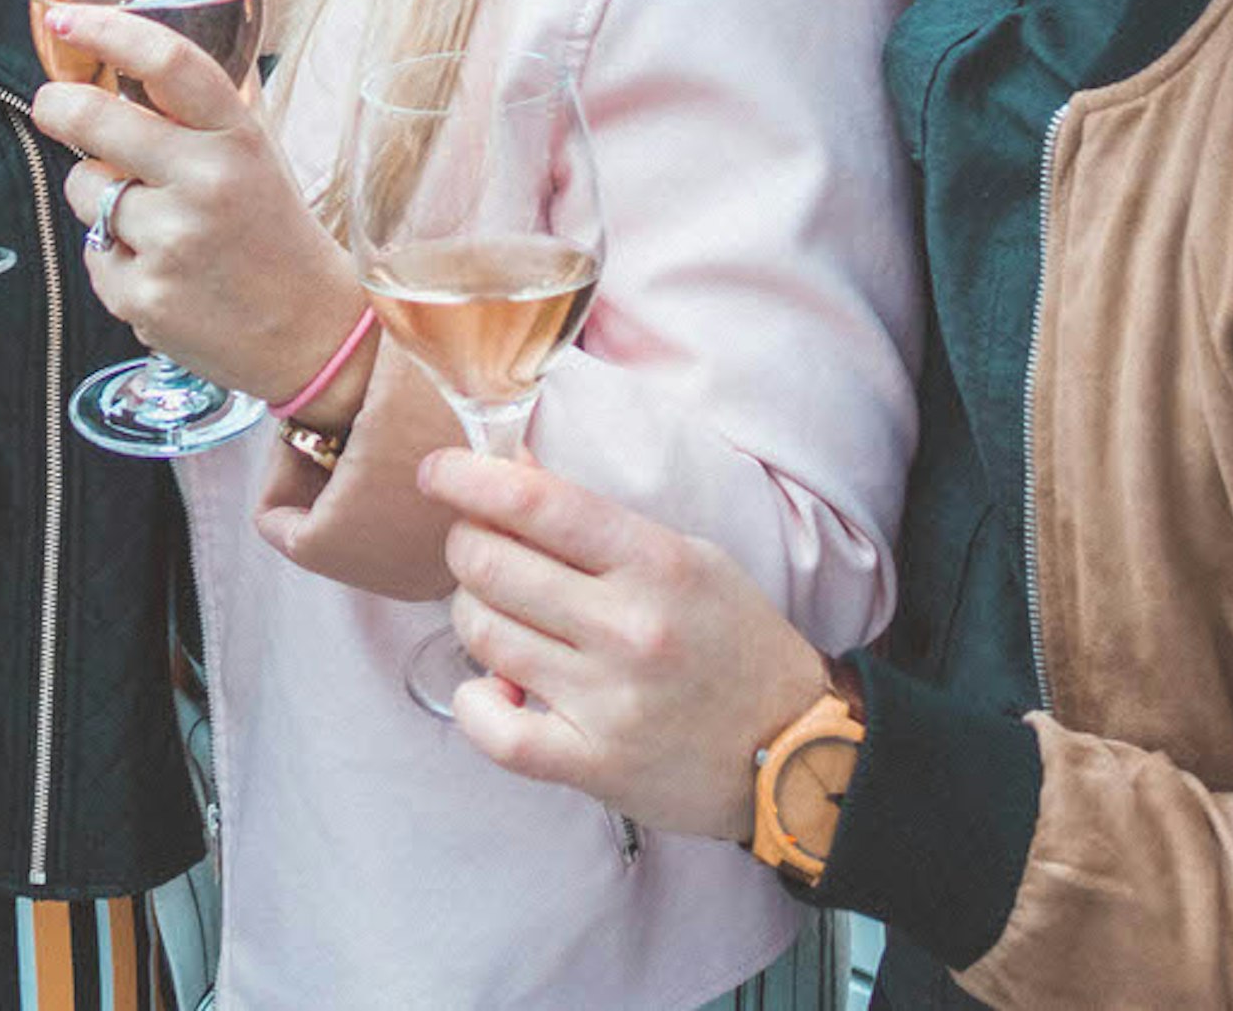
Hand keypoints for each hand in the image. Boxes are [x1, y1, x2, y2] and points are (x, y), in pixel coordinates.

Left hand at [34, 1, 359, 400]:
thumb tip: (127, 61)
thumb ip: (201, 114)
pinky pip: (93, 253)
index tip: (66, 17)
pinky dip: (114, 257)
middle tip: (51, 105)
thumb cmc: (276, 236)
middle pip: (96, 120)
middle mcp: (206, 184)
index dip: (109, 30)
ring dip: (99, 195)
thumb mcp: (257, 157)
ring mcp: (172, 243)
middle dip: (58, 106)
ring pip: (86, 189)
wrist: (311, 336)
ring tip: (153, 222)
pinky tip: (162, 272)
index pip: (168, 63)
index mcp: (239, 139)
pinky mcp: (143, 297)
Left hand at [422, 447, 833, 847]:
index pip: (538, 502)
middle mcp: (630, 626)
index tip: (437, 472)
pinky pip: (495, 731)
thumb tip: (510, 470)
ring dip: (472, 615)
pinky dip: (476, 704)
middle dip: (466, 545)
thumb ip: (599, 521)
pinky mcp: (594, 763)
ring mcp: (609, 699)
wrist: (796, 750)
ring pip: (483, 635)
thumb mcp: (687, 557)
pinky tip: (493, 689)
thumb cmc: (734, 642)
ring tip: (497, 614)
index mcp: (657, 562)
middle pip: (491, 563)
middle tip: (478, 548)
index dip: (469, 478)